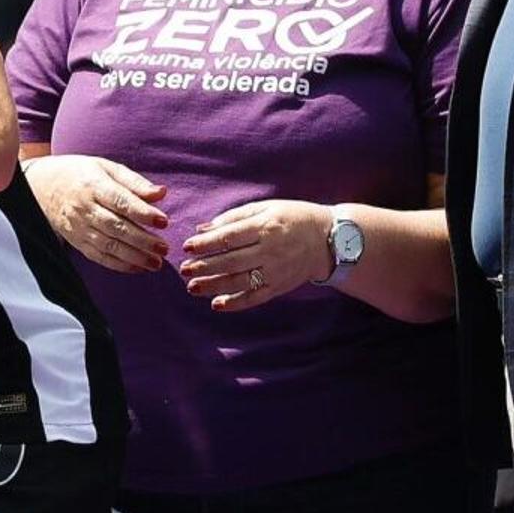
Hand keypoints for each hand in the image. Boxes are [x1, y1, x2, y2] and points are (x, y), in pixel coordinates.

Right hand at [26, 154, 170, 272]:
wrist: (41, 186)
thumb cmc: (80, 174)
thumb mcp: (106, 167)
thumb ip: (134, 182)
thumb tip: (161, 193)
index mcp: (93, 185)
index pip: (120, 201)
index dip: (142, 213)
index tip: (164, 221)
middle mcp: (84, 208)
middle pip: (115, 227)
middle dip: (142, 240)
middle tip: (164, 248)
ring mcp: (78, 227)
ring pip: (108, 245)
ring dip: (133, 256)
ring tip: (156, 263)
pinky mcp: (75, 240)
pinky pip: (98, 256)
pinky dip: (118, 264)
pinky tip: (137, 267)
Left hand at [177, 200, 333, 311]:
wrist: (329, 239)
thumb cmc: (292, 218)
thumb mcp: (266, 208)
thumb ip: (233, 218)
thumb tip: (203, 228)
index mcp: (265, 227)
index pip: (229, 237)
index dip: (206, 244)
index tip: (188, 247)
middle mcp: (271, 250)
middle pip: (231, 261)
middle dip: (205, 267)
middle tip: (184, 269)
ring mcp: (276, 271)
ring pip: (240, 281)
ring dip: (213, 286)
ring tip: (192, 287)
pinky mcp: (280, 286)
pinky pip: (255, 297)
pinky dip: (236, 303)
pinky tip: (216, 304)